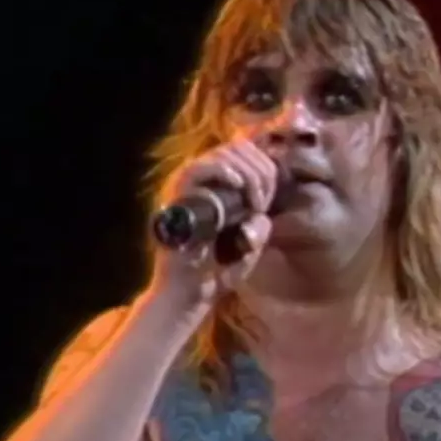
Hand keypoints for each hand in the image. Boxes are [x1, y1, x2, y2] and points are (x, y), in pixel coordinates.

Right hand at [151, 138, 277, 305]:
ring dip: (246, 174)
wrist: (191, 293)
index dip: (265, 169)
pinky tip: (237, 186)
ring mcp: (186, 184)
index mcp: (221, 184)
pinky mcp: (175, 196)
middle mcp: (202, 179)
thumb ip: (260, 224)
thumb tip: (263, 213)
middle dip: (260, 171)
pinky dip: (221, 171)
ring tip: (251, 202)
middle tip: (260, 203)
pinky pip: (197, 169)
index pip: (246, 153)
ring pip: (222, 154)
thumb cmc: (220, 269)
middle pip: (238, 147)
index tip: (266, 202)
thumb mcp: (251, 244)